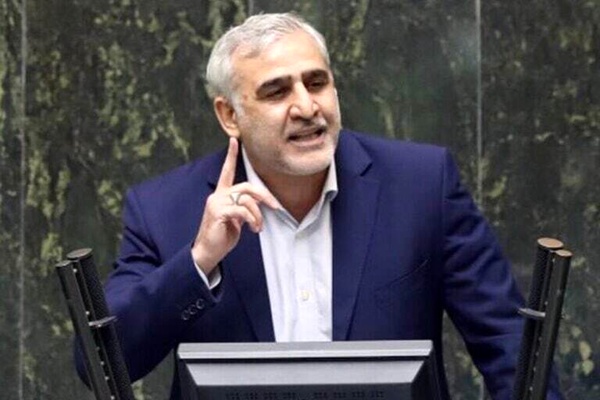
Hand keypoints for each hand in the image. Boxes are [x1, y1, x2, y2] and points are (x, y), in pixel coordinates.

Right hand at [191, 138, 278, 274]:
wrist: (208, 252)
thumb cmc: (223, 235)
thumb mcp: (236, 219)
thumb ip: (244, 207)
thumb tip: (258, 203)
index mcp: (221, 194)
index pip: (227, 171)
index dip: (231, 156)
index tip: (234, 140)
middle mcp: (217, 195)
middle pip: (246, 186)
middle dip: (264, 195)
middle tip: (276, 207)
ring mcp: (216, 203)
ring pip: (246, 200)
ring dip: (257, 215)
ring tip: (258, 227)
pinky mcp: (218, 213)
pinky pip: (242, 211)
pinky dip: (252, 220)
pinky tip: (253, 229)